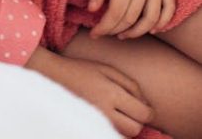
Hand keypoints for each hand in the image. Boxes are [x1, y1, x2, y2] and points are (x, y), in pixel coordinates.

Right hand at [31, 49, 153, 137]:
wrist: (53, 76)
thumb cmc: (83, 70)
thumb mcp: (108, 70)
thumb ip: (131, 85)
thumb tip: (145, 103)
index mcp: (111, 93)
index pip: (143, 114)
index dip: (148, 112)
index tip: (145, 107)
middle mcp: (105, 110)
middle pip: (135, 129)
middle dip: (138, 121)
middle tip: (131, 110)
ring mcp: (96, 120)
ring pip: (124, 134)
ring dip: (126, 126)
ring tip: (119, 112)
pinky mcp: (89, 124)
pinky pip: (110, 133)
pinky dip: (115, 128)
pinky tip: (109, 116)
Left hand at [88, 0, 175, 39]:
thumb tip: (92, 9)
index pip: (116, 12)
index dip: (104, 27)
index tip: (94, 34)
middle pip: (132, 18)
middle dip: (116, 30)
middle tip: (104, 33)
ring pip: (151, 19)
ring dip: (137, 32)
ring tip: (122, 34)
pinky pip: (169, 9)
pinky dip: (162, 23)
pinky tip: (150, 29)